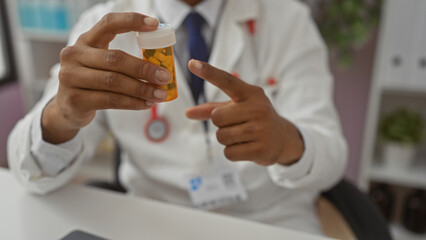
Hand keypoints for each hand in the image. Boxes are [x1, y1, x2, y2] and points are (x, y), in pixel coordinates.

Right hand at [42, 13, 170, 143]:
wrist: (68, 108)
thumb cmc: (93, 82)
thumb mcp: (102, 64)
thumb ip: (124, 60)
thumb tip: (161, 67)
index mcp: (85, 40)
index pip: (108, 23)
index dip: (131, 21)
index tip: (155, 24)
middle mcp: (74, 55)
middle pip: (115, 59)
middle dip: (144, 68)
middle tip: (165, 76)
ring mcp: (70, 77)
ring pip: (114, 81)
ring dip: (141, 89)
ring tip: (160, 94)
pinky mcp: (74, 100)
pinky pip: (110, 100)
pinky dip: (132, 102)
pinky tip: (146, 104)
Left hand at [186, 60, 303, 165]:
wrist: (283, 139)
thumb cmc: (254, 119)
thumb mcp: (237, 108)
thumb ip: (212, 108)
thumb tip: (187, 113)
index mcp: (250, 93)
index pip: (226, 80)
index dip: (208, 72)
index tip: (192, 63)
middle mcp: (257, 108)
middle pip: (216, 117)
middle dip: (220, 124)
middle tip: (236, 124)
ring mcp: (261, 129)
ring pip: (221, 136)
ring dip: (226, 139)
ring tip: (242, 136)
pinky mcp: (261, 149)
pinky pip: (229, 153)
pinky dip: (233, 152)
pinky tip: (246, 147)